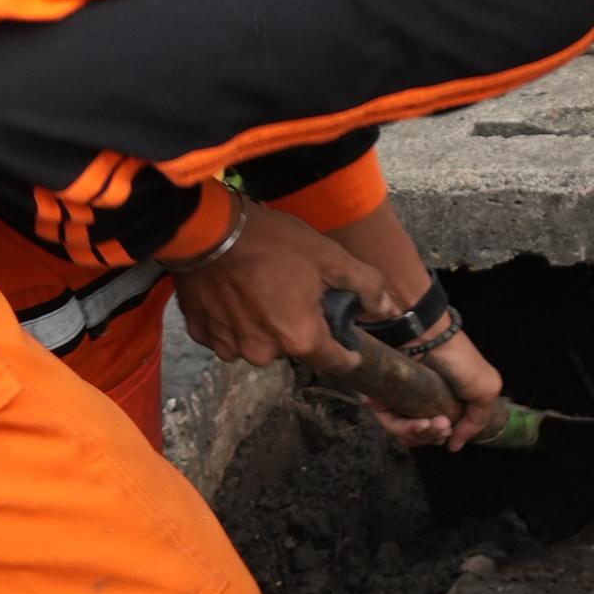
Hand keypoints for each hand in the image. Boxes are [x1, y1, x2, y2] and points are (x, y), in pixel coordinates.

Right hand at [169, 199, 401, 375]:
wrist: (207, 230)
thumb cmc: (271, 242)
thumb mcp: (329, 257)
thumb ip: (366, 285)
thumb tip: (390, 308)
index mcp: (300, 338)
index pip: (336, 363)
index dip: (347, 351)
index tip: (348, 339)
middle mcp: (264, 353)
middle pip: (295, 348)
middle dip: (300, 326)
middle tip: (297, 292)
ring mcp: (230, 347)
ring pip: (261, 342)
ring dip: (266, 324)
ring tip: (264, 288)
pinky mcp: (203, 335)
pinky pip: (230, 335)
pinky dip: (236, 320)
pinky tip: (237, 293)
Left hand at [376, 320, 510, 451]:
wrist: (428, 339)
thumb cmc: (459, 360)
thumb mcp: (486, 388)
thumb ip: (477, 420)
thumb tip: (455, 446)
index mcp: (445, 402)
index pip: (440, 432)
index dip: (444, 437)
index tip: (448, 435)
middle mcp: (423, 403)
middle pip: (424, 437)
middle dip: (433, 436)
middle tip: (441, 425)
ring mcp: (403, 402)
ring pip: (407, 434)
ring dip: (420, 434)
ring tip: (428, 422)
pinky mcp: (384, 400)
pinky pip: (390, 425)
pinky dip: (403, 428)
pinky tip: (415, 422)